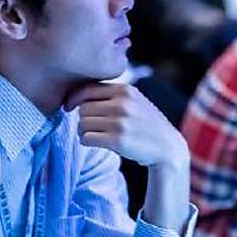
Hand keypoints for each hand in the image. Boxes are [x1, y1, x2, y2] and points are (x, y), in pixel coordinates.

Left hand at [64, 83, 187, 169]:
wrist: (167, 147)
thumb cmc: (145, 124)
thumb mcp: (134, 101)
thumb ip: (111, 95)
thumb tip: (78, 95)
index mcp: (125, 90)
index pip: (87, 89)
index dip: (74, 98)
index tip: (69, 106)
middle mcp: (123, 104)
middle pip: (83, 108)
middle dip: (83, 118)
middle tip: (91, 126)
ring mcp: (120, 122)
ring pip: (82, 123)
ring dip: (84, 131)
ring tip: (95, 135)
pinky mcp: (118, 140)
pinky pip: (86, 138)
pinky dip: (87, 141)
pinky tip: (97, 142)